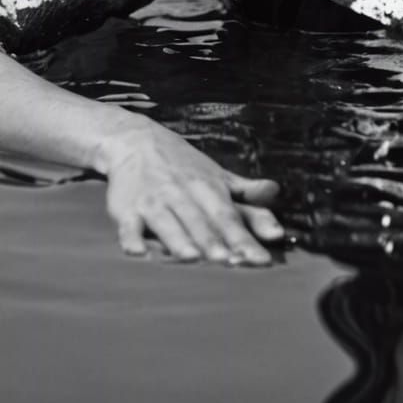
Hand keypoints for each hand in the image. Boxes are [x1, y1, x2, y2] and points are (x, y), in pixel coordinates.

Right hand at [93, 120, 282, 263]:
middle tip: (229, 262)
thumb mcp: (217, 175)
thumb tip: (276, 193)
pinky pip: (128, 225)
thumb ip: (245, 193)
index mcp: (208, 187)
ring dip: (179, 240)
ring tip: (192, 258)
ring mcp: (154, 201)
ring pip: (167, 223)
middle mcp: (183, 194)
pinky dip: (131, 238)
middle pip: (200, 221)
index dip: (244, 238)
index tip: (259, 259)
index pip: (229, 216)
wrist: (136, 141)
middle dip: (214, 241)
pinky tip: (138, 252)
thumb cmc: (183, 167)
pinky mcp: (126, 209)